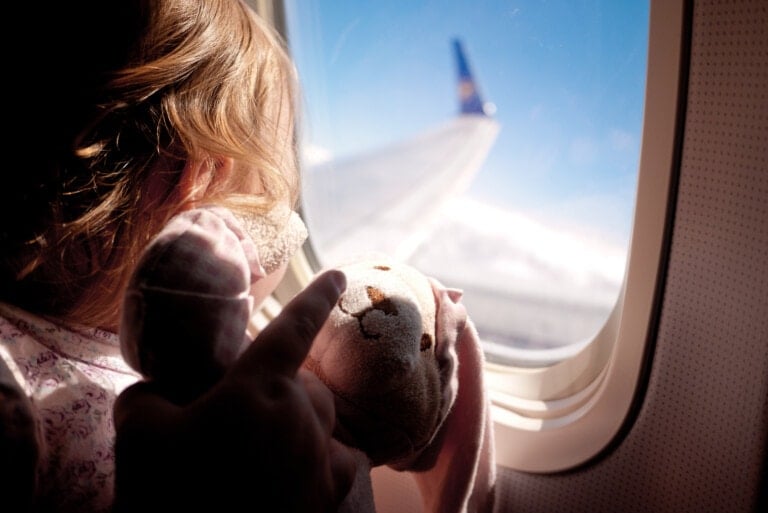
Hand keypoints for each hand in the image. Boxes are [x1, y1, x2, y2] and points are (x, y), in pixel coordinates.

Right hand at [113, 270, 355, 512]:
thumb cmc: (176, 495)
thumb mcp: (139, 436)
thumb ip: (147, 399)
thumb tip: (154, 393)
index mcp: (261, 389)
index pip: (293, 328)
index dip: (315, 297)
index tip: (337, 274)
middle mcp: (302, 416)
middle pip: (304, 383)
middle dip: (278, 388)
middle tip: (238, 414)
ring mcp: (322, 457)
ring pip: (323, 419)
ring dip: (301, 420)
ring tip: (264, 443)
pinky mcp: (330, 495)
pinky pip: (341, 460)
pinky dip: (326, 457)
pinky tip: (301, 468)